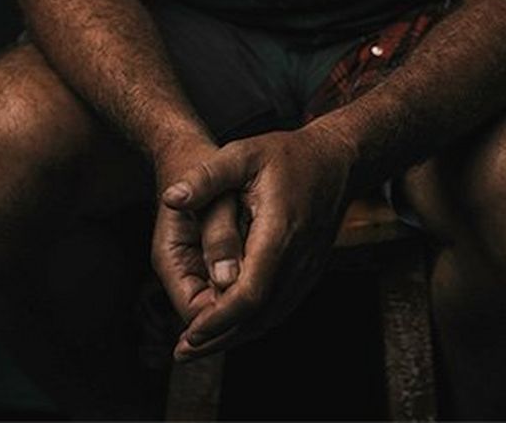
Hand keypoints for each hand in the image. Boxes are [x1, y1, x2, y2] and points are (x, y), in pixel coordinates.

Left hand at [160, 120, 355, 360]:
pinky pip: (281, 307)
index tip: (190, 333)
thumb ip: (207, 176)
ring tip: (198, 346)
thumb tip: (170, 198)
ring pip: (271, 317)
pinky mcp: (309, 272)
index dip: (219, 318)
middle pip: (259, 316)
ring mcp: (308, 269)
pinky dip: (253, 322)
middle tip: (183, 351)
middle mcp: (298, 259)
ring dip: (235, 335)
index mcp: (279, 233)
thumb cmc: (287, 155)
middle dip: (220, 338)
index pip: (250, 293)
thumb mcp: (243, 154)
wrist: (335, 161)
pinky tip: (230, 326)